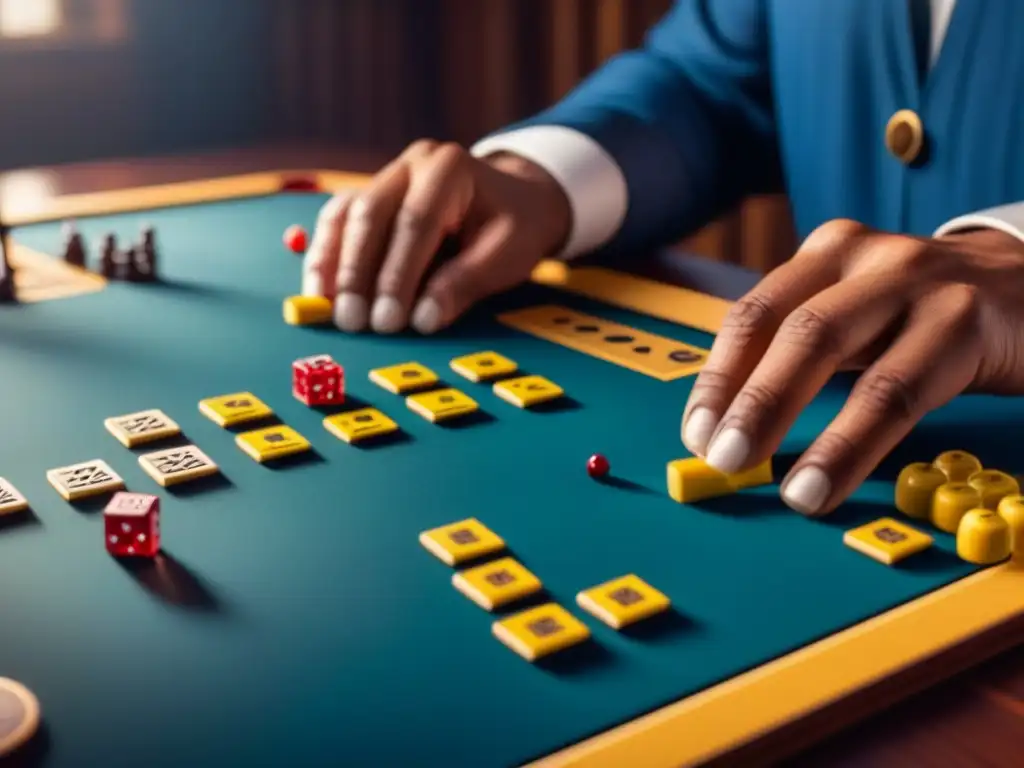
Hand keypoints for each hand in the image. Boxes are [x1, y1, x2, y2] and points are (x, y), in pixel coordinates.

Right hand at [302, 141, 571, 333]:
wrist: (517, 200)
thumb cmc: (516, 227)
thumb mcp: (509, 254)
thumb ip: (466, 283)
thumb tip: (423, 319)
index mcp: (449, 168)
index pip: (416, 222)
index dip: (398, 275)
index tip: (388, 321)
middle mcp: (411, 165)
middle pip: (371, 215)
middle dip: (358, 274)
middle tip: (352, 322)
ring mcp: (387, 177)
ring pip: (345, 215)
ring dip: (331, 265)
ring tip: (323, 309)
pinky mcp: (371, 196)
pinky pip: (338, 221)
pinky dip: (327, 256)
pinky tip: (321, 292)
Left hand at [680, 219, 1023, 515]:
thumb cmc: (928, 313)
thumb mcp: (862, 314)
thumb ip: (806, 352)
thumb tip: (730, 423)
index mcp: (827, 256)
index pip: (754, 313)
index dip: (718, 376)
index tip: (694, 432)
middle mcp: (864, 259)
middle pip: (788, 328)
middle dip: (744, 397)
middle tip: (717, 456)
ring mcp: (917, 283)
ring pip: (833, 349)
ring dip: (785, 416)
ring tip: (757, 476)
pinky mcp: (966, 322)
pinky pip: (895, 390)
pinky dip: (850, 444)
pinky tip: (821, 483)